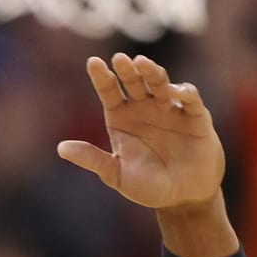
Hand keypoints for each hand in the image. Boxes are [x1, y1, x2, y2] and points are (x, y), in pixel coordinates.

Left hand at [58, 53, 225, 211]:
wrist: (184, 197)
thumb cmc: (149, 186)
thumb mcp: (117, 175)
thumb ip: (93, 159)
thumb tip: (61, 148)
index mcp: (122, 118)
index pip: (109, 91)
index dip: (102, 77)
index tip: (93, 62)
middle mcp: (145, 108)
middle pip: (134, 82)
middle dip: (127, 70)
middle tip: (120, 59)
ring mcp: (169, 109)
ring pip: (160, 83)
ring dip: (152, 73)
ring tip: (142, 64)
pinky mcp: (195, 116)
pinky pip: (190, 99)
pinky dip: (184, 92)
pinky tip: (174, 92)